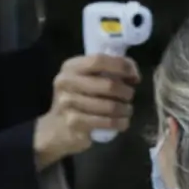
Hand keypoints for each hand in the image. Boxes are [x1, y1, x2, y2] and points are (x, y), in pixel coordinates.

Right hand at [35, 54, 138, 169]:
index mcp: (71, 67)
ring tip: (126, 110)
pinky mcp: (75, 123)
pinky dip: (120, 123)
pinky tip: (122, 122)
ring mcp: (68, 104)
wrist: (55, 129)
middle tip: (129, 96)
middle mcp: (66, 83)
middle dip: (126, 92)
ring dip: (125, 109)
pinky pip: (107, 122)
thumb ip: (105, 71)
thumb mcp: (84, 80)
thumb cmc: (77, 100)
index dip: (122, 66)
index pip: (99, 60)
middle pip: (109, 85)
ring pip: (110, 106)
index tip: (134, 76)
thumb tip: (133, 73)